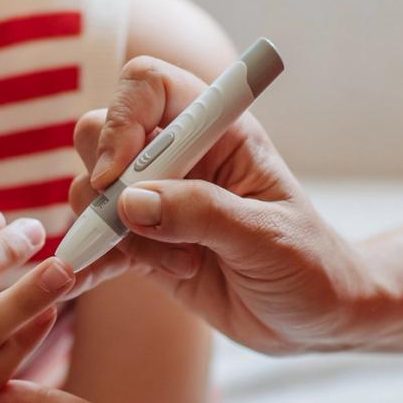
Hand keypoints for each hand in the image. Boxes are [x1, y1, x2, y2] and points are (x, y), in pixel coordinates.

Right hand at [65, 57, 373, 354]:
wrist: (314, 317)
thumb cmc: (308, 264)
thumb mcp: (265, 238)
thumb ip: (200, 214)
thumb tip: (129, 202)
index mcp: (218, 131)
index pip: (149, 85)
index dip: (122, 120)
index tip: (118, 174)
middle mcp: (180, 155)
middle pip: (100, 133)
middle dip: (106, 183)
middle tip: (137, 227)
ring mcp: (156, 199)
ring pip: (93, 191)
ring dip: (117, 234)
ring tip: (181, 264)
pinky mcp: (142, 243)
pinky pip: (96, 241)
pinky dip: (88, 260)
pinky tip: (88, 279)